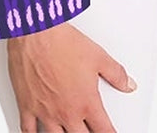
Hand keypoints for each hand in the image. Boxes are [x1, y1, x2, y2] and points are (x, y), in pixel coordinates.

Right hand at [6, 22, 136, 132]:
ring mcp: (46, 112)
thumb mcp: (98, 56)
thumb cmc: (63, 43)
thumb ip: (116, 74)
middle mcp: (66, 112)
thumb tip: (128, 85)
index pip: (103, 130)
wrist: (37, 33)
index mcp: (86, 102)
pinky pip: (29, 131)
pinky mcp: (27, 106)